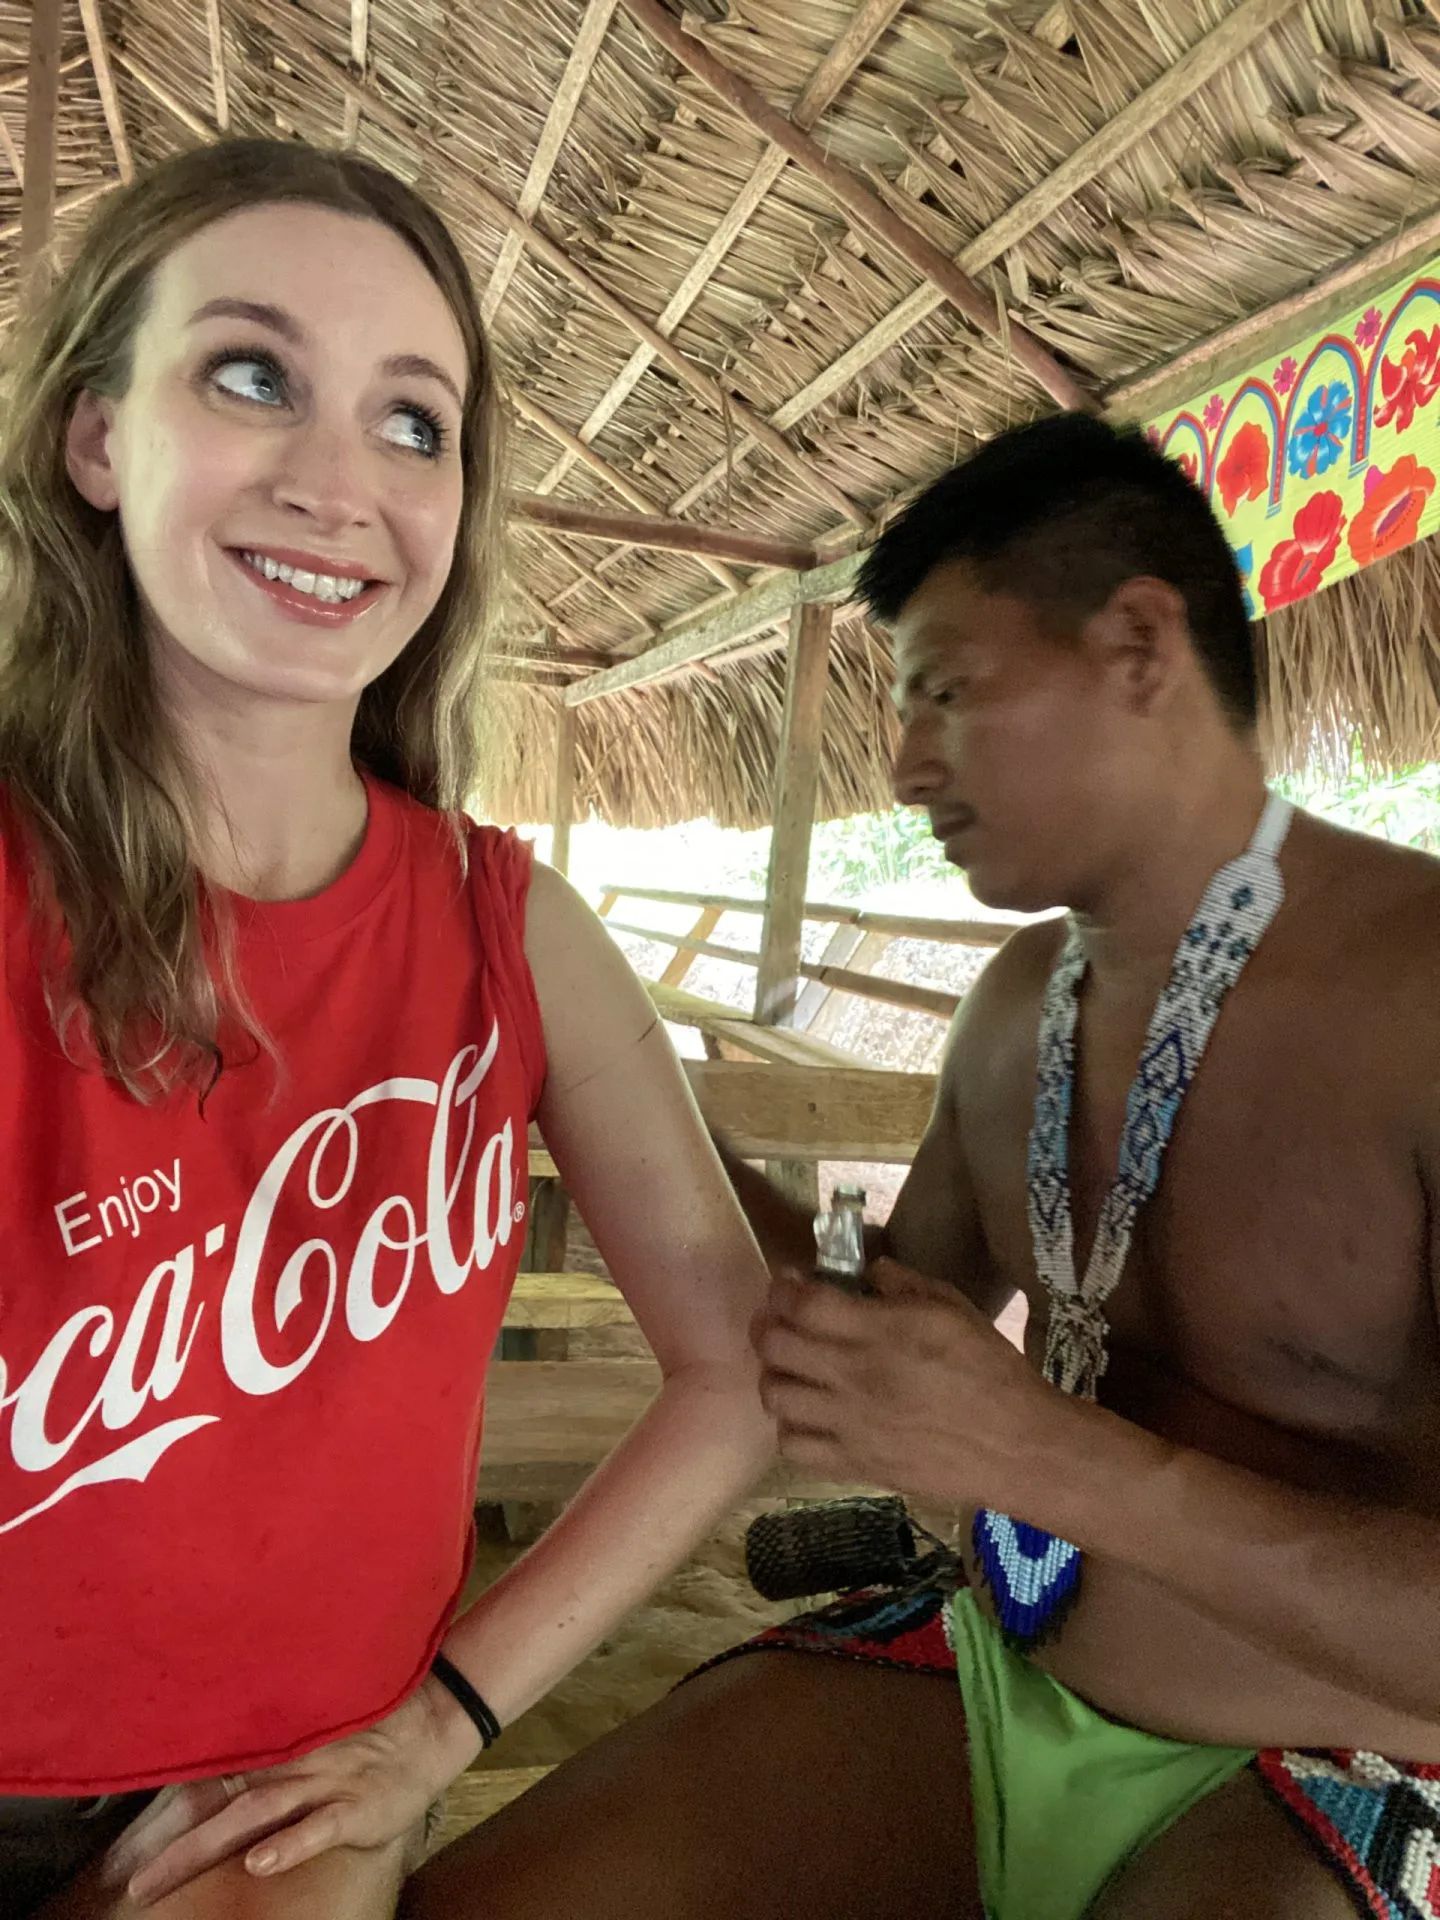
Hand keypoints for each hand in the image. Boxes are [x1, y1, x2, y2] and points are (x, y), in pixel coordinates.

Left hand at [104, 1675, 479, 1905]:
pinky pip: (317, 1828)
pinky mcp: (356, 1805)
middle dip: (173, 1848)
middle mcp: (292, 1770)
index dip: (169, 1814)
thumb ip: (281, 1751)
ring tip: (158, 1881)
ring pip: (252, 1819)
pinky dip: (287, 1844)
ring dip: (203, 1849)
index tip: (126, 1847)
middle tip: (130, 1885)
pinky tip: (258, 1863)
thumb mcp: (322, 1737)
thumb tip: (231, 1766)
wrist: (435, 1719)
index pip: (213, 1785)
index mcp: (281, 1756)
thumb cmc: (376, 1733)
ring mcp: (323, 1786)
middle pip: (219, 1810)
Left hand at [752, 1258, 1072, 1513]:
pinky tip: (808, 1414)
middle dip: (767, 1324)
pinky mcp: (853, 1464)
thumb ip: (903, 1284)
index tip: (788, 1282)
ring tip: (790, 1367)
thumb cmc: (990, 1370)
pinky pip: (793, 1446)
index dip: (784, 1289)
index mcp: (879, 1333)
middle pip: (776, 1345)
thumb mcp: (953, 1308)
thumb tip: (867, 1270)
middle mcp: (853, 1378)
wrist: (1015, 1446)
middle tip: (778, 1319)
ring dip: (773, 1373)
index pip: (803, 1304)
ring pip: (775, 1395)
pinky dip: (790, 1426)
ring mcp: (848, 1425)